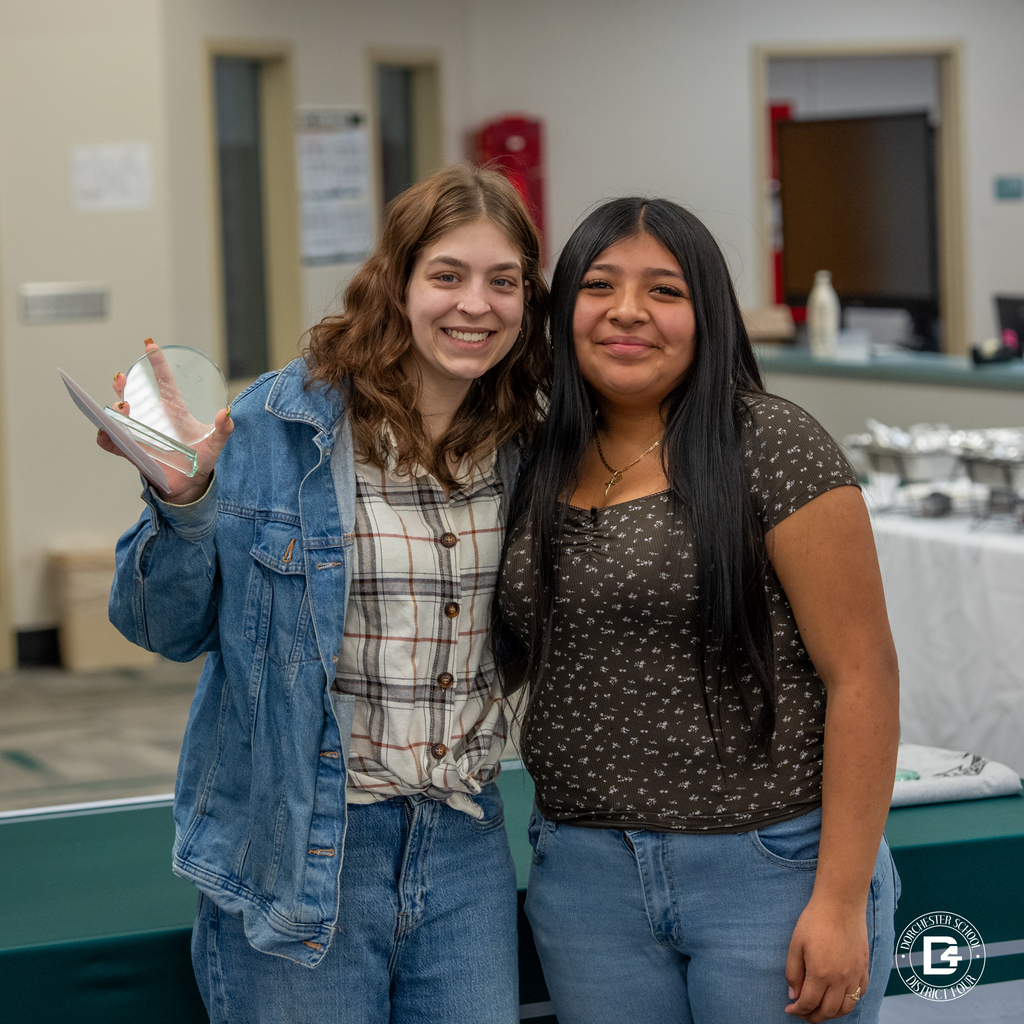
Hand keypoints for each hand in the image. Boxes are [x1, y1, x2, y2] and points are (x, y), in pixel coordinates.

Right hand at [96, 338, 233, 504]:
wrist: (189, 485)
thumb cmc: (200, 460)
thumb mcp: (215, 444)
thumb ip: (223, 429)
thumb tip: (226, 413)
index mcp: (174, 411)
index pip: (164, 382)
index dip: (157, 364)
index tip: (150, 345)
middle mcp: (153, 419)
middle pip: (135, 395)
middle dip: (125, 384)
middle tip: (122, 378)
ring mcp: (140, 434)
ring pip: (120, 416)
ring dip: (116, 409)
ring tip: (122, 407)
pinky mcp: (133, 452)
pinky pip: (113, 443)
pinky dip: (106, 438)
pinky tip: (107, 435)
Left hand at [785, 895, 869, 1021]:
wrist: (841, 904)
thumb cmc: (815, 920)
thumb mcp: (796, 944)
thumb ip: (793, 972)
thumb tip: (794, 995)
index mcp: (821, 974)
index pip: (809, 1003)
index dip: (797, 1010)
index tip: (789, 1008)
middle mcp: (841, 980)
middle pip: (828, 1011)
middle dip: (813, 1016)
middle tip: (802, 1012)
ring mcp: (855, 975)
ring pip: (846, 1008)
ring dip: (832, 1014)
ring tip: (819, 1009)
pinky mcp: (864, 969)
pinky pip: (859, 995)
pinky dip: (848, 1002)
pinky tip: (838, 997)